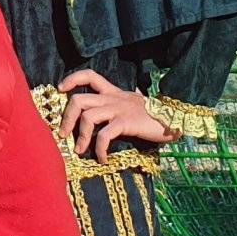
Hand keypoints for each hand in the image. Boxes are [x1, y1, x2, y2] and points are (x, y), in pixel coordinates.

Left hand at [56, 70, 170, 158]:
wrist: (176, 118)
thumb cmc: (154, 116)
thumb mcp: (133, 105)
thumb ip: (120, 106)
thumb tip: (108, 118)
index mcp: (114, 92)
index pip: (90, 76)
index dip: (72, 79)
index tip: (60, 89)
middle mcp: (113, 98)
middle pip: (79, 99)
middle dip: (66, 117)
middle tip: (63, 134)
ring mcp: (119, 110)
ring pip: (87, 117)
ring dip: (80, 137)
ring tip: (79, 150)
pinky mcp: (126, 122)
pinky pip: (104, 135)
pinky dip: (99, 149)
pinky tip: (101, 159)